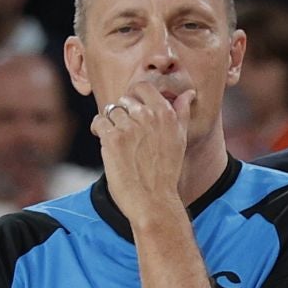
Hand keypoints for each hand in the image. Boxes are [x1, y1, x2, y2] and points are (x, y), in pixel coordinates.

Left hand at [92, 83, 192, 227]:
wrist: (153, 200)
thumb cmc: (166, 172)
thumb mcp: (180, 140)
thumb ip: (182, 113)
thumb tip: (189, 93)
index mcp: (166, 113)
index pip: (143, 87)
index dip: (134, 96)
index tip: (131, 109)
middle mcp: (148, 116)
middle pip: (124, 100)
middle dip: (122, 113)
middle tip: (125, 133)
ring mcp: (129, 126)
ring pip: (110, 111)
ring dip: (110, 123)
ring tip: (116, 141)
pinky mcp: (113, 138)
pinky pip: (99, 122)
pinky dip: (99, 130)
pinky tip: (106, 142)